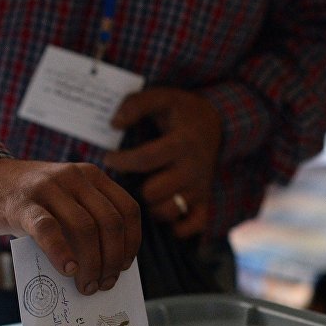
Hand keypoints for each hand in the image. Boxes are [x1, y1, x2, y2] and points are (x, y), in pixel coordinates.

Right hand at [0, 158, 140, 294]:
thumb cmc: (26, 199)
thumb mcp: (63, 198)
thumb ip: (84, 219)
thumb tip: (107, 265)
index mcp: (91, 176)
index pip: (127, 210)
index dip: (131, 242)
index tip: (124, 266)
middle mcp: (74, 177)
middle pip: (110, 222)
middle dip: (112, 259)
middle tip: (104, 283)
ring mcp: (48, 188)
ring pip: (85, 228)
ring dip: (91, 263)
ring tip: (86, 285)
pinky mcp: (21, 203)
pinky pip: (49, 229)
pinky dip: (61, 252)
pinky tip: (67, 269)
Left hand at [103, 87, 221, 237]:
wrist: (216, 125)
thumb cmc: (181, 112)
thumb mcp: (162, 98)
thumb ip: (136, 104)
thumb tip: (114, 123)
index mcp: (182, 143)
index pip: (145, 159)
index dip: (121, 161)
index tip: (108, 157)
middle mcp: (193, 169)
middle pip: (154, 192)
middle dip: (135, 187)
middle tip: (128, 179)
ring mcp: (200, 188)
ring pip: (168, 212)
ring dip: (150, 206)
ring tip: (143, 193)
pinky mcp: (205, 202)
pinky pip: (193, 227)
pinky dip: (176, 227)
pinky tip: (162, 213)